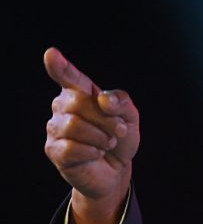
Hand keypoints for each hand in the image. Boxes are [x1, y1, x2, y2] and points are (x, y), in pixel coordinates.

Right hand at [44, 47, 139, 223]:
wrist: (117, 169)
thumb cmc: (119, 138)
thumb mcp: (130, 117)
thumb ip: (121, 103)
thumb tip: (103, 100)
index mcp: (80, 92)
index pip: (68, 77)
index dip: (60, 66)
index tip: (51, 54)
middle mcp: (62, 107)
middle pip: (79, 103)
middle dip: (106, 119)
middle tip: (118, 131)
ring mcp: (55, 129)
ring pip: (74, 125)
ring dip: (100, 137)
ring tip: (107, 143)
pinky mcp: (54, 150)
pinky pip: (71, 148)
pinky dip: (92, 152)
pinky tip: (95, 154)